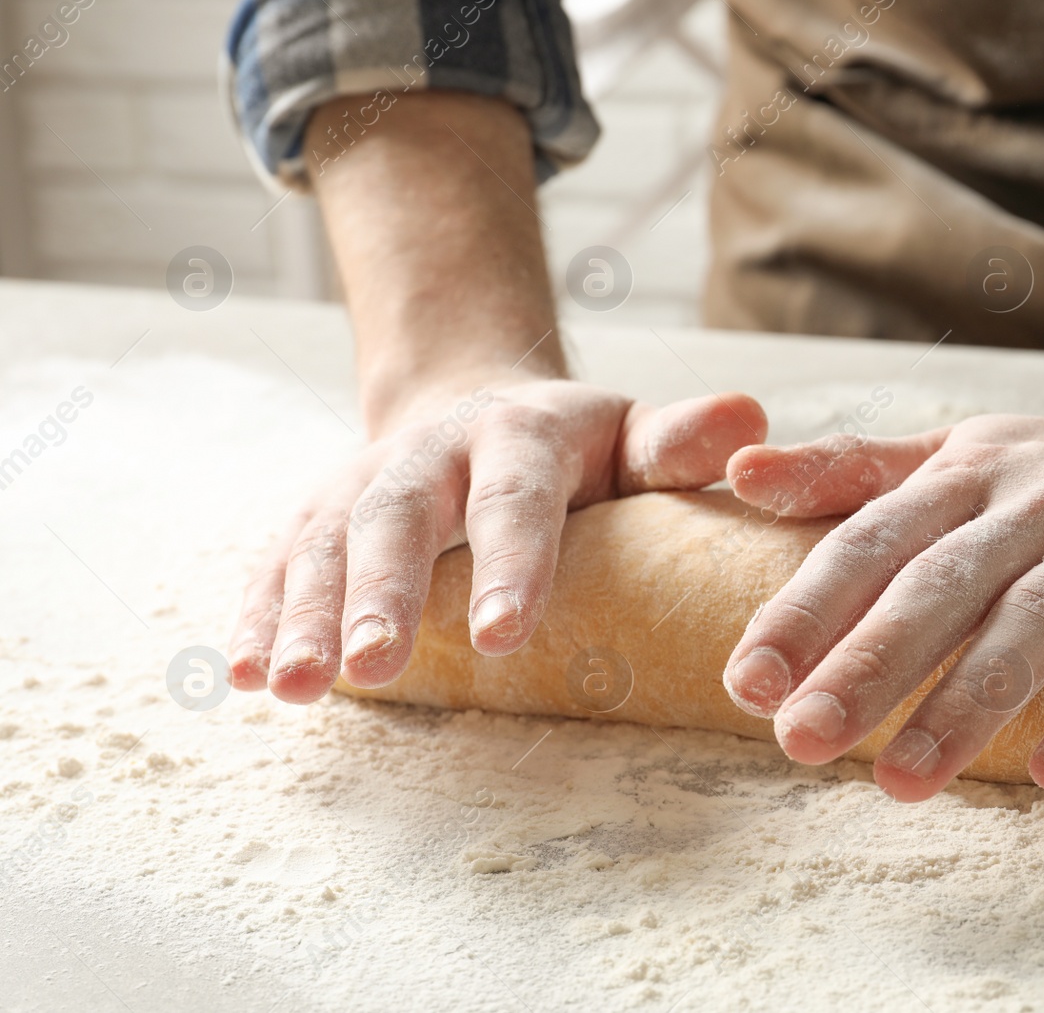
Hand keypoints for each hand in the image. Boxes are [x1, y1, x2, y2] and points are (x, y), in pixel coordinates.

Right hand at [230, 377, 765, 702]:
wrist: (472, 403)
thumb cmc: (574, 448)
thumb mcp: (631, 435)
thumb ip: (680, 443)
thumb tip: (751, 420)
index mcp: (518, 435)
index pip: (515, 500)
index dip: (509, 565)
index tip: (502, 635)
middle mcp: (430, 452)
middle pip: (399, 518)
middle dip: (383, 594)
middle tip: (375, 665)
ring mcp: (363, 482)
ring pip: (327, 544)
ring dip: (307, 614)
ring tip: (294, 686)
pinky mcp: (315, 515)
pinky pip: (279, 562)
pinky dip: (260, 614)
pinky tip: (245, 673)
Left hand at [720, 407, 1043, 799]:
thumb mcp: (958, 457)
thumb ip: (854, 472)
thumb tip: (740, 477)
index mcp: (968, 473)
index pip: (873, 539)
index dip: (807, 608)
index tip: (747, 683)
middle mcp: (1040, 500)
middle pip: (943, 584)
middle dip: (868, 664)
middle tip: (800, 740)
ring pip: (1037, 621)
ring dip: (968, 702)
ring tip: (902, 779)